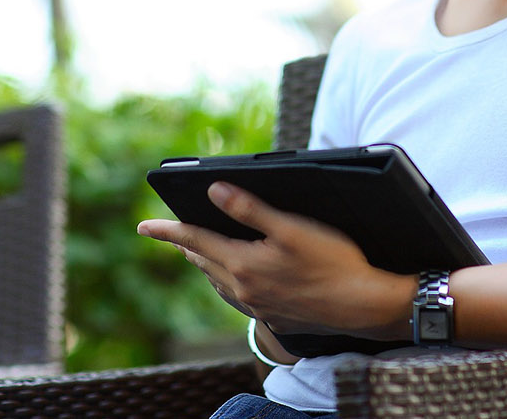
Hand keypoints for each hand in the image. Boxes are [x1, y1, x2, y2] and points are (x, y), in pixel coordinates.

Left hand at [138, 181, 413, 338]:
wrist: (363, 304)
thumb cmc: (333, 261)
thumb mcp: (291, 227)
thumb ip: (249, 209)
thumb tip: (213, 191)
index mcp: (243, 264)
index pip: (194, 241)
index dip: (167, 231)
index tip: (143, 226)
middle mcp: (244, 289)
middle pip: (203, 262)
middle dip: (186, 245)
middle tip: (171, 233)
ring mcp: (259, 306)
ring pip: (219, 282)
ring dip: (205, 264)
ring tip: (197, 252)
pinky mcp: (275, 316)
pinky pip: (238, 297)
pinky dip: (226, 282)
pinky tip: (236, 279)